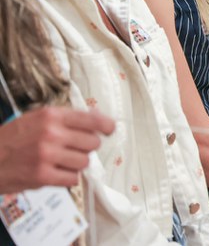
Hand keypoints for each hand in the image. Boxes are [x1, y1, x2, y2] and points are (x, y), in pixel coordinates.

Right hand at [0, 107, 114, 192]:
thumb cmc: (12, 139)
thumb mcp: (37, 118)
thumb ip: (65, 118)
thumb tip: (96, 117)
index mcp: (52, 116)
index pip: (91, 119)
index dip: (106, 126)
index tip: (110, 129)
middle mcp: (52, 133)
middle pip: (93, 142)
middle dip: (86, 147)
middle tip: (74, 148)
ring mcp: (48, 155)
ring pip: (84, 161)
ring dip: (76, 163)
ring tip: (61, 161)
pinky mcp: (43, 175)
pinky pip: (73, 178)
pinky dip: (67, 177)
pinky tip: (56, 172)